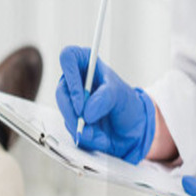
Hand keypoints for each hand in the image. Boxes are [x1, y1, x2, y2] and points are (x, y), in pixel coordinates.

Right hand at [56, 45, 155, 164]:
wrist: (133, 129)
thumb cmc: (127, 103)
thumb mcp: (120, 95)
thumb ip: (104, 99)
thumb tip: (86, 112)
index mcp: (87, 64)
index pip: (68, 57)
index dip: (71, 76)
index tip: (81, 99)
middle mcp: (76, 81)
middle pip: (61, 91)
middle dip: (73, 111)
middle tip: (85, 122)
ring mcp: (73, 102)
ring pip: (65, 113)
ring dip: (82, 127)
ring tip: (100, 134)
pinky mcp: (73, 120)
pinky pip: (72, 129)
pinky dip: (86, 137)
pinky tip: (100, 137)